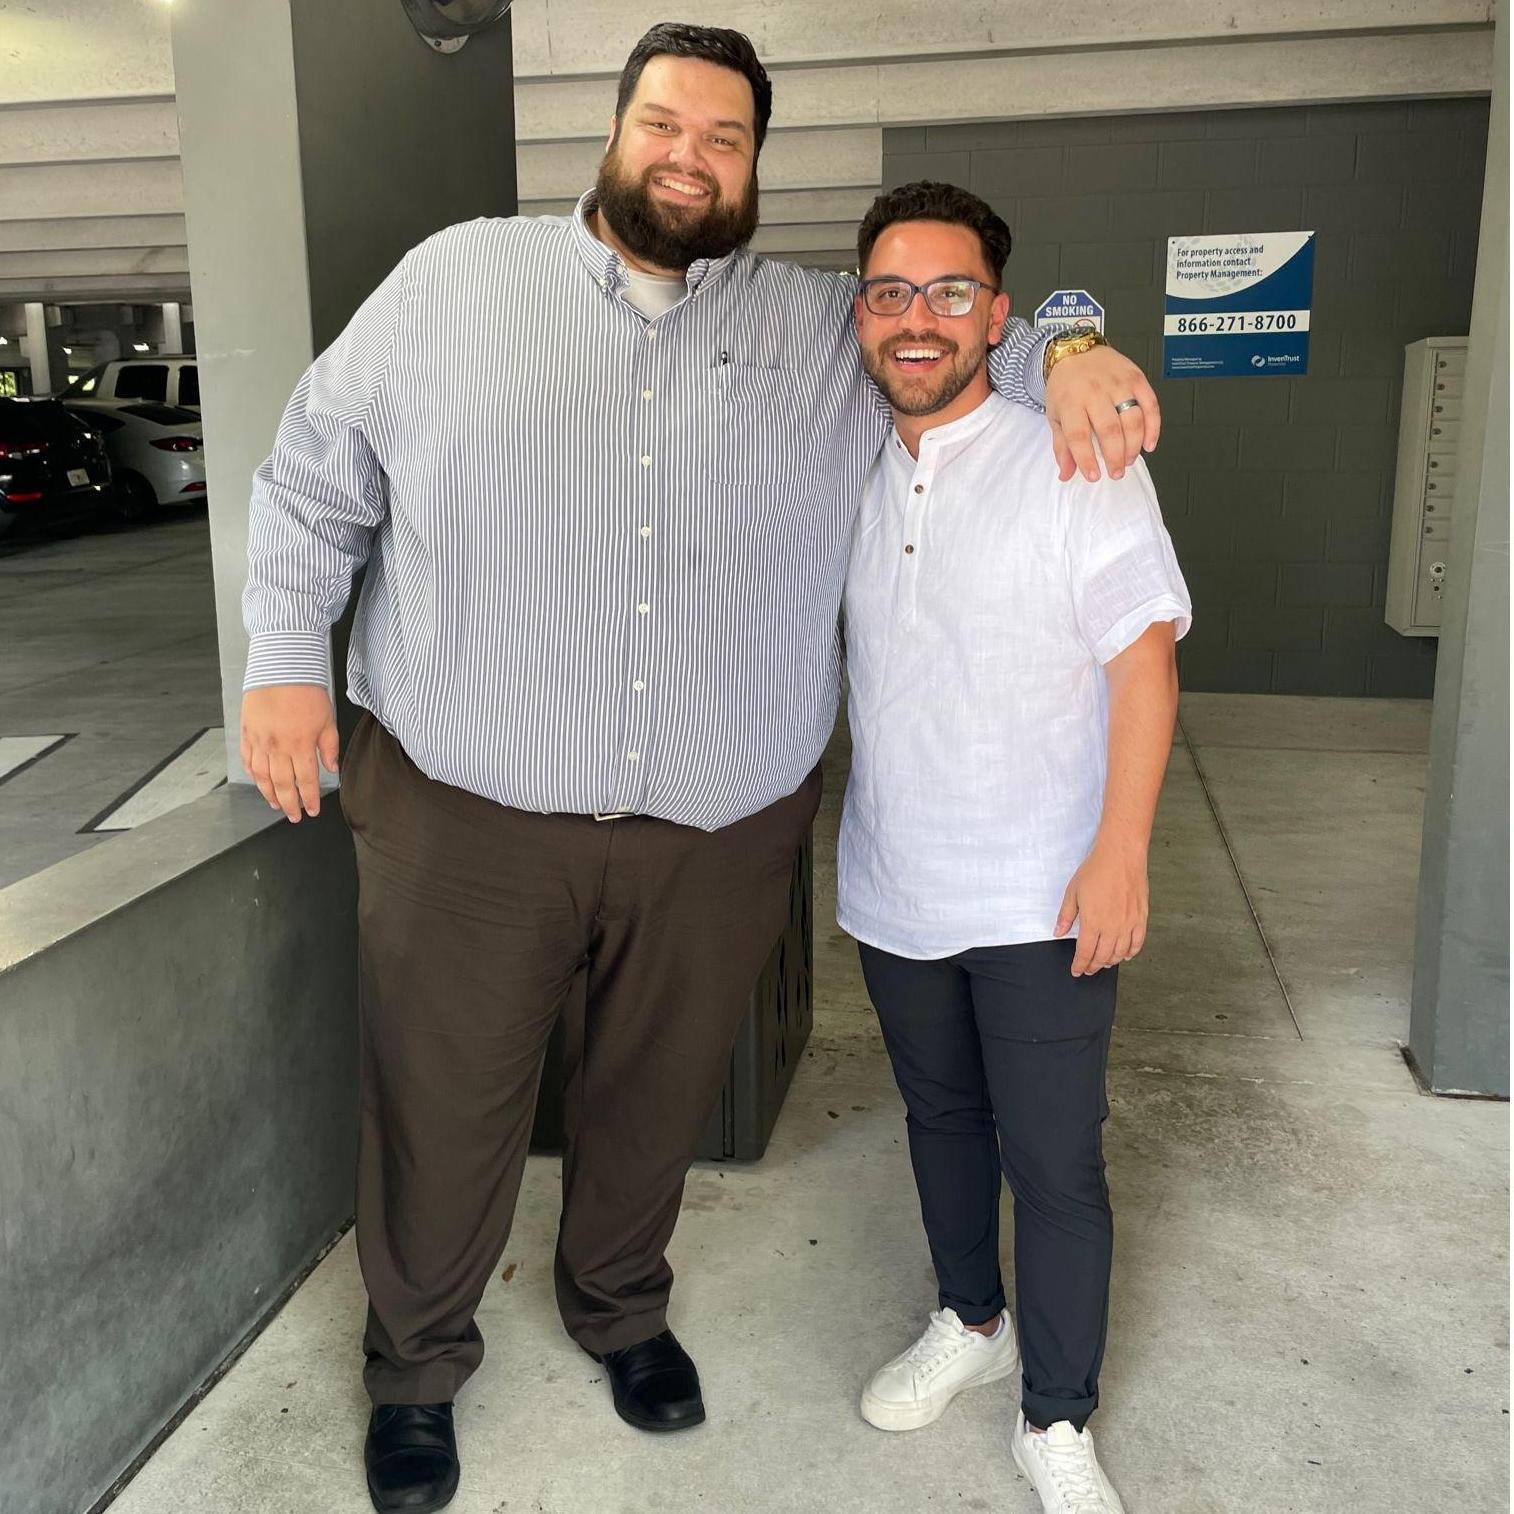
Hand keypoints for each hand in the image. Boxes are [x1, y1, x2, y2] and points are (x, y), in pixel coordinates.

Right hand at [240, 684, 339, 822]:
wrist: (281, 668)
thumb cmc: (306, 691)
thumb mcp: (327, 719)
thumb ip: (329, 746)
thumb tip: (331, 768)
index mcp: (301, 744)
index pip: (307, 780)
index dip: (310, 799)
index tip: (312, 810)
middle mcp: (278, 747)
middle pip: (283, 784)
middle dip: (290, 804)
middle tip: (295, 816)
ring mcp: (259, 741)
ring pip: (262, 777)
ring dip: (269, 794)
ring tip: (277, 805)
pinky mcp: (247, 732)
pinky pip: (247, 760)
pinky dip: (252, 775)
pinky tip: (259, 782)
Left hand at [1044, 344, 1160, 483]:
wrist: (1076, 350)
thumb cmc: (1065, 385)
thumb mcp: (1055, 415)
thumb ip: (1062, 446)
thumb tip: (1067, 474)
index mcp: (1071, 402)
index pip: (1079, 436)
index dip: (1087, 459)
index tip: (1094, 476)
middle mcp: (1095, 391)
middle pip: (1110, 430)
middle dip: (1115, 457)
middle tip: (1116, 472)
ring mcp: (1118, 383)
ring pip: (1132, 419)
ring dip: (1133, 445)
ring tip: (1128, 460)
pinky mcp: (1136, 377)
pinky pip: (1150, 404)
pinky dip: (1153, 427)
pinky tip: (1149, 444)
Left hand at [1054, 839, 1148, 976]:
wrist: (1121, 856)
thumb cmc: (1096, 870)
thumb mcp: (1073, 892)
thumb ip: (1066, 915)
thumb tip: (1058, 932)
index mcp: (1093, 922)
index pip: (1085, 952)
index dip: (1079, 965)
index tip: (1076, 970)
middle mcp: (1112, 927)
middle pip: (1102, 956)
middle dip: (1093, 966)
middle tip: (1088, 969)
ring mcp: (1129, 924)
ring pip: (1120, 953)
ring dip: (1110, 961)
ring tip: (1103, 963)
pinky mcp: (1141, 918)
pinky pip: (1137, 943)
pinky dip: (1130, 952)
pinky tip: (1125, 955)